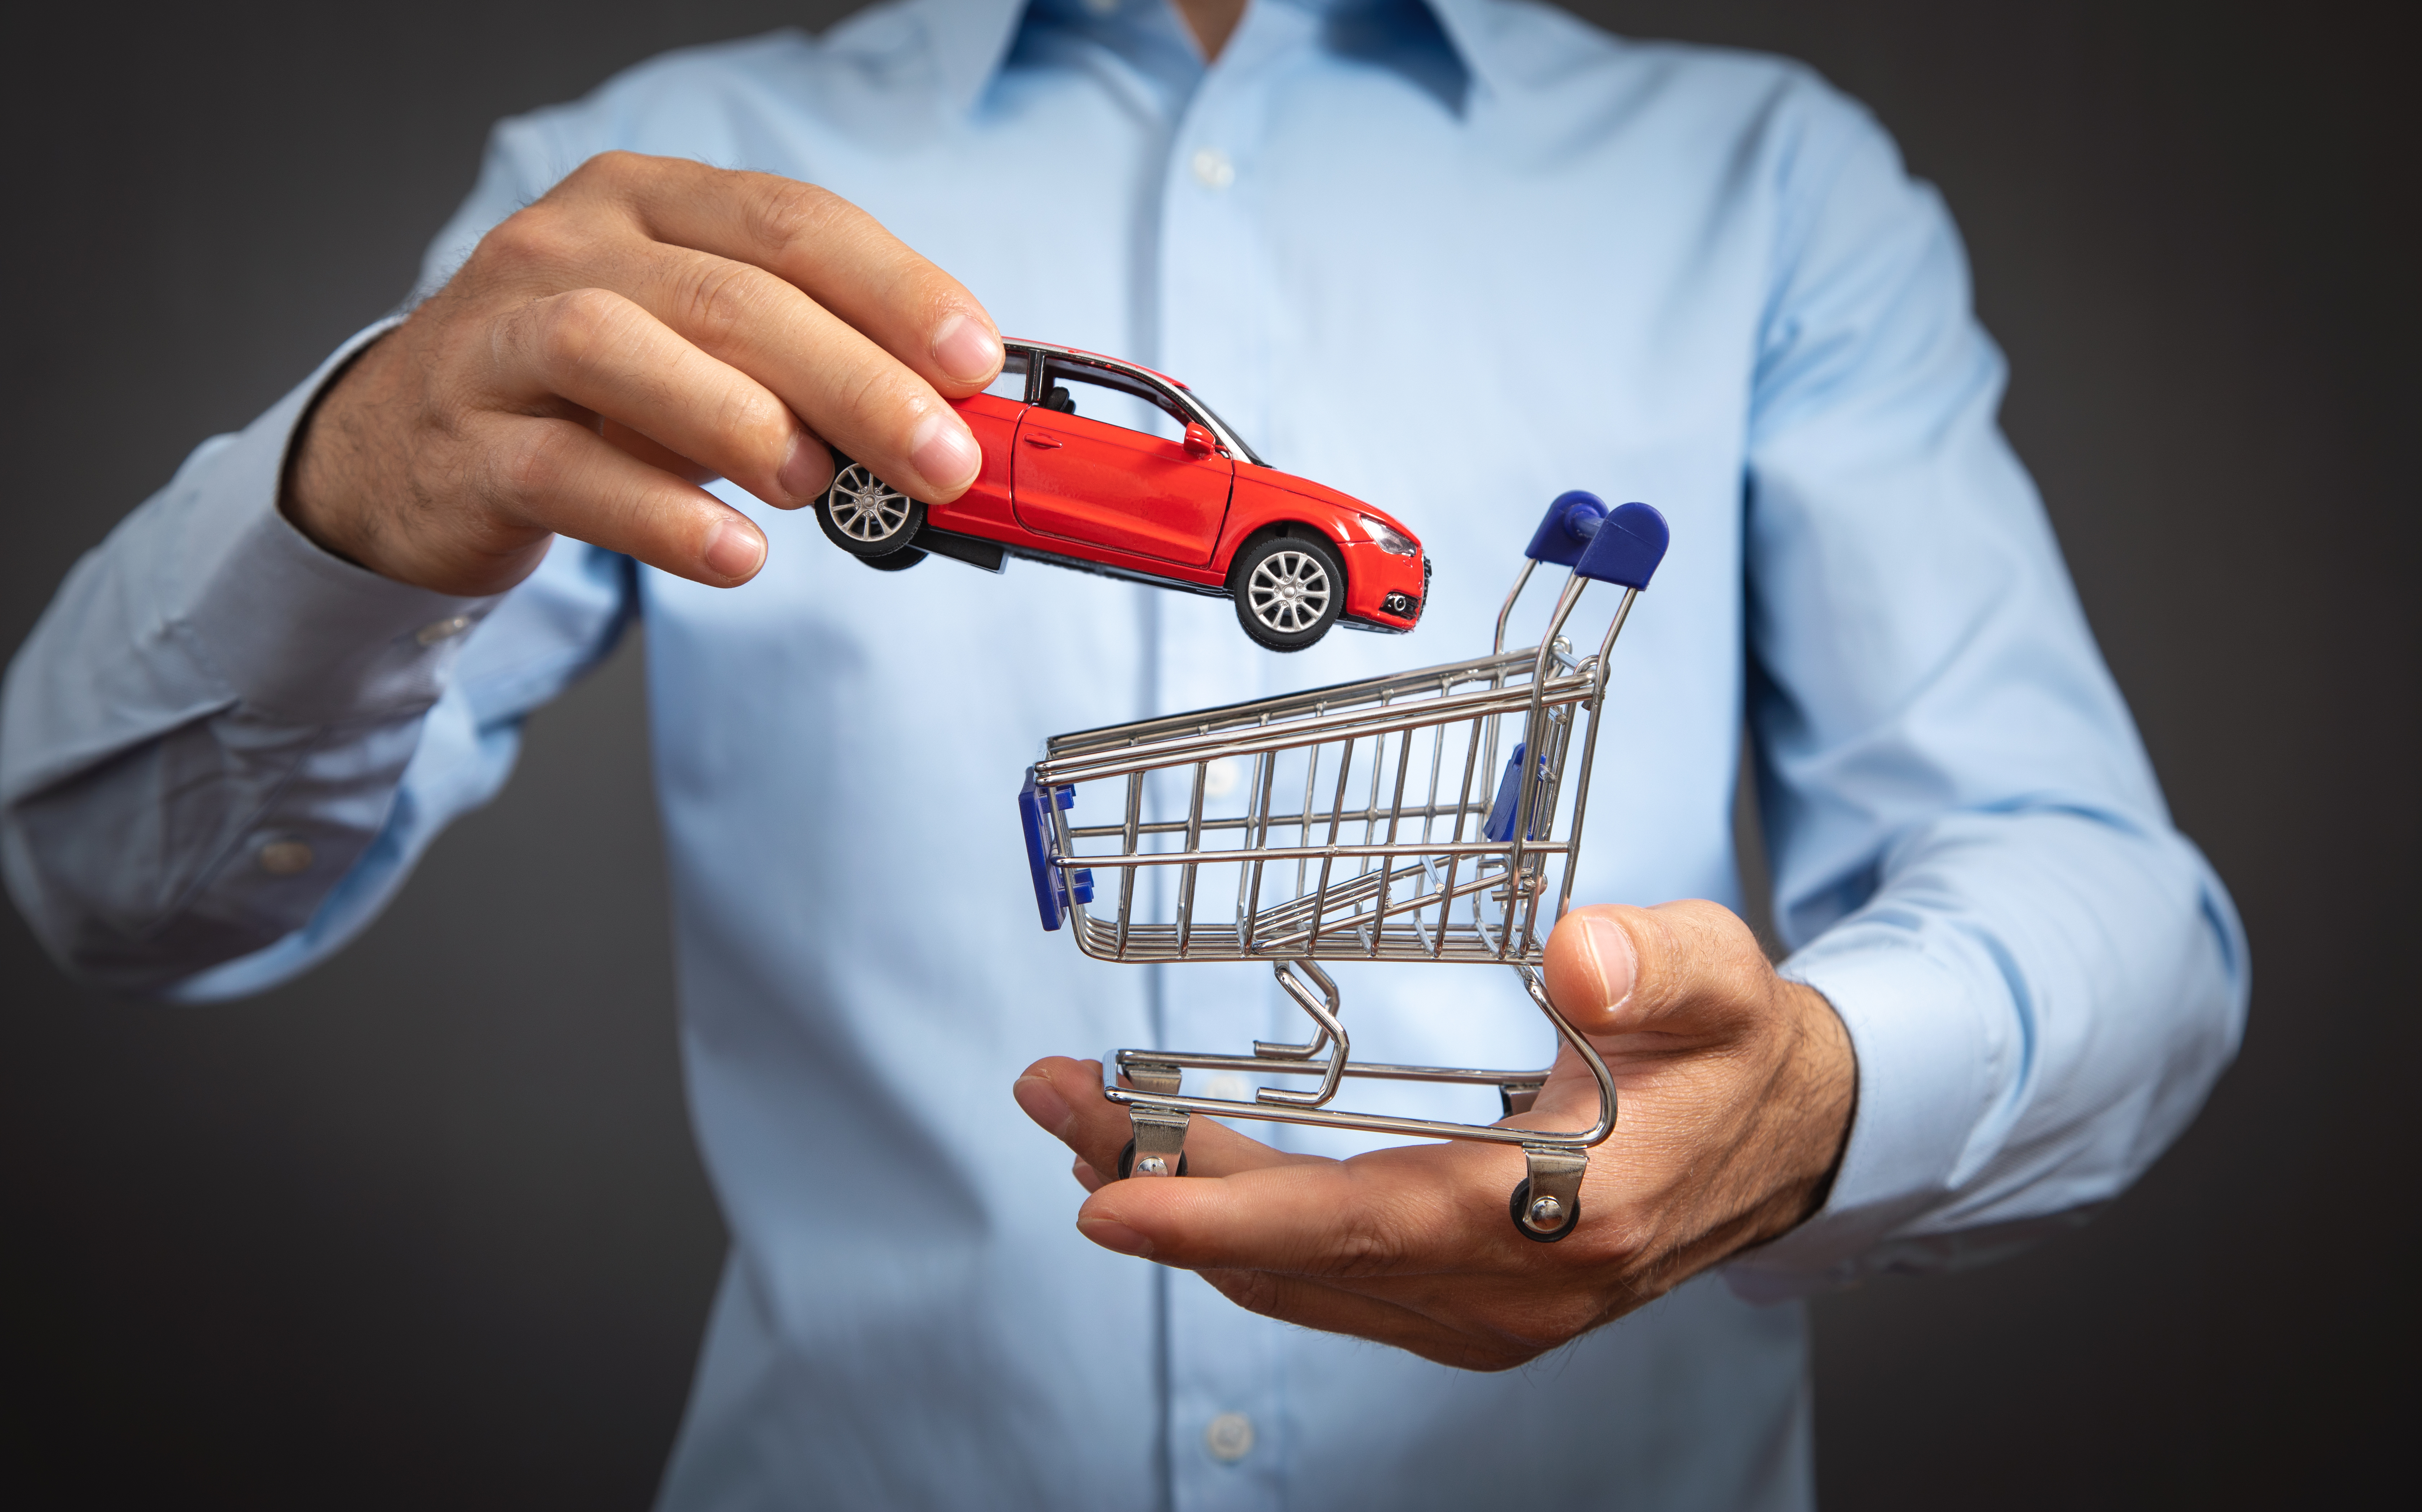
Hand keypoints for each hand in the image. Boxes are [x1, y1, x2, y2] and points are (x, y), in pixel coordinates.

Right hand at [284, 152, 1003, 595]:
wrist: (403, 451)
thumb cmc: (584, 396)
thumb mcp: (699, 352)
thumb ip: (805, 363)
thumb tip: (944, 415)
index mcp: (646, 201)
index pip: (791, 223)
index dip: (895, 289)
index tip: (974, 361)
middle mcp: (566, 247)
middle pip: (730, 294)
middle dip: (856, 379)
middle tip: (939, 458)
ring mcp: (500, 340)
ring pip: (623, 348)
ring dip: (742, 420)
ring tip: (819, 488)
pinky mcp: (463, 445)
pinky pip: (564, 471)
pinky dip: (661, 514)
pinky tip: (734, 554)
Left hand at [1012, 901, 1856, 1370]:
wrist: (1785, 1142)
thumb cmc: (1737, 1052)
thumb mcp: (1724, 977)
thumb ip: (1658, 961)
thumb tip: (1576, 953)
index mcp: (1574, 1213)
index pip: (1370, 1225)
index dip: (1232, 1216)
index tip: (1111, 1194)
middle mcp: (1518, 1289)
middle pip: (1304, 1256)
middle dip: (1164, 1189)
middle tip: (1054, 1106)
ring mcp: (1490, 1312)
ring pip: (1302, 1277)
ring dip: (1188, 1208)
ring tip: (1089, 1127)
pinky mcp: (1470, 1305)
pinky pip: (1328, 1280)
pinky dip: (1244, 1231)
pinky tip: (1187, 1177)